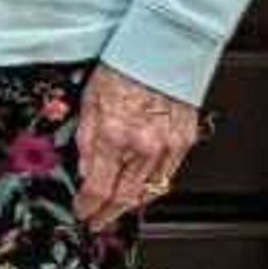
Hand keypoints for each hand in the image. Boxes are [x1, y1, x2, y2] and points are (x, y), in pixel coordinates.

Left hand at [75, 64, 201, 229]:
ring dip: (129, 204)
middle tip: (96, 220)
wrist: (163, 48)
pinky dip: (152, 186)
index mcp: (115, 135)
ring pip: (149, 190)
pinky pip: (167, 174)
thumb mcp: (89, 102)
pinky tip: (139, 188)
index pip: (99, 187)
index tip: (81, 211)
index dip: (88, 206)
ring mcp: (169, 145)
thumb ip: (86, 141)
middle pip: (125, 197)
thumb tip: (85, 170)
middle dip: (108, 214)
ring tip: (114, 209)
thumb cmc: (124, 67)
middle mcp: (144, 145)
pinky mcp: (185, 141)